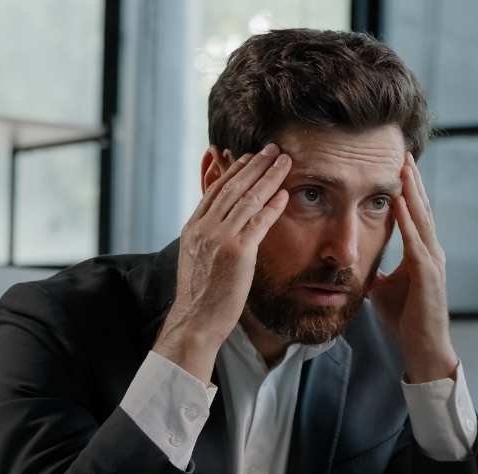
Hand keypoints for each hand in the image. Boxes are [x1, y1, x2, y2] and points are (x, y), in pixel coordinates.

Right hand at [152, 144, 291, 382]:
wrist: (196, 321)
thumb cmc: (201, 297)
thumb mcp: (197, 260)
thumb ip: (208, 239)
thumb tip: (219, 228)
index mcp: (193, 228)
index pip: (214, 191)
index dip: (233, 172)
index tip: (247, 157)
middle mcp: (204, 229)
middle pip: (232, 188)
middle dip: (254, 165)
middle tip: (271, 148)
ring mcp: (220, 239)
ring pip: (247, 199)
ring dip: (268, 177)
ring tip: (283, 161)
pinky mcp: (237, 252)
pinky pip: (258, 222)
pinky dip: (272, 205)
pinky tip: (284, 193)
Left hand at [369, 153, 458, 382]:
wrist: (422, 349)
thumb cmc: (405, 321)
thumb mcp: (384, 289)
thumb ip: (378, 271)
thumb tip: (358, 261)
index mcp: (421, 254)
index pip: (414, 215)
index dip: (406, 190)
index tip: (397, 166)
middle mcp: (431, 253)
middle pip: (421, 209)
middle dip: (412, 181)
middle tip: (403, 154)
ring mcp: (433, 263)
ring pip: (422, 220)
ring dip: (413, 193)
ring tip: (403, 168)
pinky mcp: (428, 276)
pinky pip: (416, 243)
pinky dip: (408, 222)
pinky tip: (401, 203)